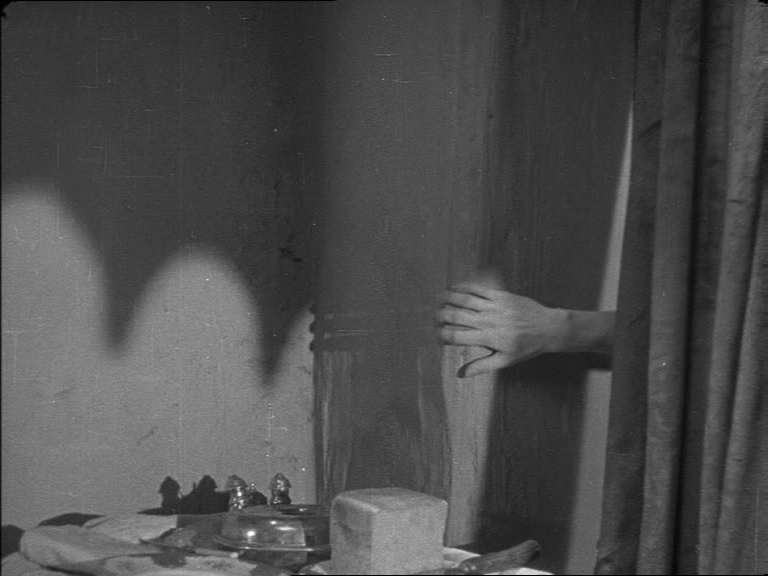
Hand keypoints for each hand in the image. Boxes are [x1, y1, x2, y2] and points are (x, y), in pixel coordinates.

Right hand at [436, 282, 567, 376]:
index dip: (443, 335)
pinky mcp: (501, 295)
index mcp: (488, 338)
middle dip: (441, 315)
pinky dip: (465, 287)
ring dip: (448, 298)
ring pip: (465, 300)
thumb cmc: (527, 347)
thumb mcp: (505, 361)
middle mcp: (488, 321)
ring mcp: (495, 306)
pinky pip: (479, 289)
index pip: (457, 336)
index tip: (437, 335)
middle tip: (434, 316)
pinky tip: (455, 287)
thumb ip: (481, 366)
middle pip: (457, 316)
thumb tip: (460, 374)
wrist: (549, 328)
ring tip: (437, 297)